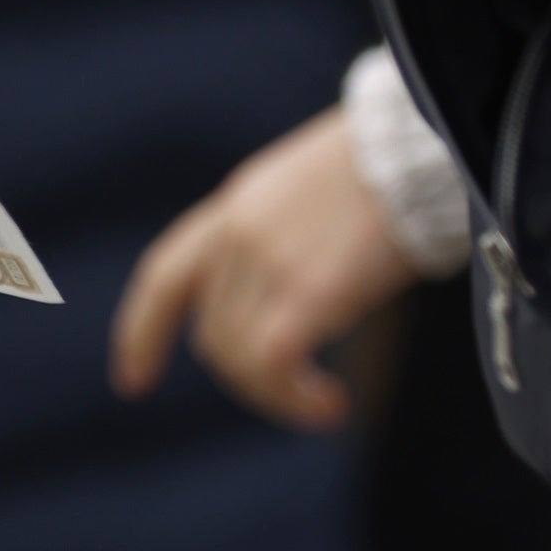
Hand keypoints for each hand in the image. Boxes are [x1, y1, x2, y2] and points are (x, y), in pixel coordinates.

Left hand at [111, 107, 420, 430]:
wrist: (418, 145)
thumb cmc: (387, 168)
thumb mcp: (305, 190)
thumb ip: (277, 235)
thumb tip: (288, 295)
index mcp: (232, 207)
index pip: (165, 276)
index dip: (141, 332)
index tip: (132, 380)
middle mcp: (235, 235)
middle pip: (212, 333)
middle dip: (245, 374)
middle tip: (297, 389)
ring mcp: (266, 262)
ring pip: (238, 356)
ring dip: (276, 394)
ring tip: (322, 402)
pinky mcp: (308, 290)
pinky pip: (273, 364)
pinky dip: (293, 398)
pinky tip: (329, 405)